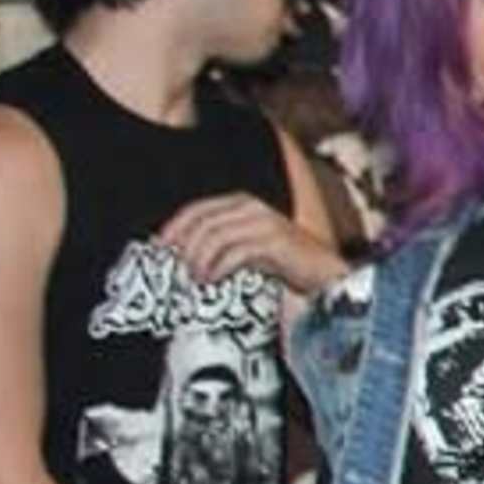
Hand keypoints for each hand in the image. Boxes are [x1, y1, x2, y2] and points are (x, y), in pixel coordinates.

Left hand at [158, 194, 342, 295]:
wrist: (323, 274)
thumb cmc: (283, 263)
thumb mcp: (247, 246)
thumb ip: (221, 242)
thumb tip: (183, 252)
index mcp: (242, 203)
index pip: (197, 209)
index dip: (175, 227)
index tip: (160, 248)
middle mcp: (252, 207)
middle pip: (202, 223)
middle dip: (185, 247)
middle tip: (177, 270)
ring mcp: (264, 222)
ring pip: (215, 236)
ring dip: (199, 260)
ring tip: (195, 278)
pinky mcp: (274, 241)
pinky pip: (235, 252)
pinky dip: (218, 268)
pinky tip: (212, 280)